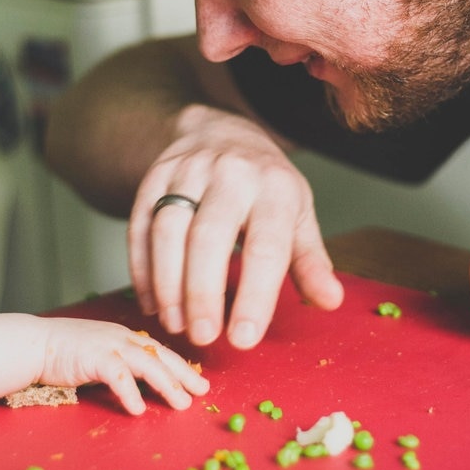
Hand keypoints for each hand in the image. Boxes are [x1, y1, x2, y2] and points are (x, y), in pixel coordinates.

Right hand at [38, 317, 209, 414]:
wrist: (33, 344)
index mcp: (124, 335)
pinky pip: (118, 376)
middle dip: (184, 374)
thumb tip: (142, 381)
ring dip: (167, 385)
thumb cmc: (63, 351)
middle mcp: (121, 336)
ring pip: (147, 364)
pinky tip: (138, 409)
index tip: (198, 380)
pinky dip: (130, 392)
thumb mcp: (99, 353)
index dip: (180, 365)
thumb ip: (120, 363)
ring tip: (180, 404)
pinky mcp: (94, 356)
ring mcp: (108, 344)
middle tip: (202, 391)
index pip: (160, 349)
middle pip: (161, 354)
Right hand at [128, 104, 344, 349]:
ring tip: (176, 326)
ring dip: (168, 284)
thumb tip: (330, 300)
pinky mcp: (153, 178)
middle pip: (209, 236)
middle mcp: (230, 173)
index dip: (255, 295)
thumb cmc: (264, 185)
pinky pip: (139, 225)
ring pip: (168, 230)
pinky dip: (142, 269)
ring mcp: (186, 172)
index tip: (244, 339)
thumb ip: (310, 261)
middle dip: (203, 292)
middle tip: (203, 338)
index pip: (266, 245)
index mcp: (275, 187)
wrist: (218, 130)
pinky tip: (152, 304)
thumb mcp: (297, 214)